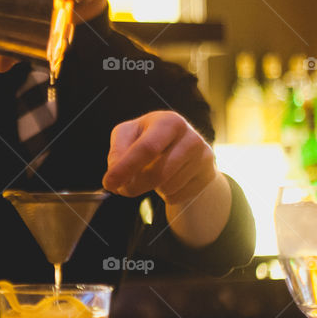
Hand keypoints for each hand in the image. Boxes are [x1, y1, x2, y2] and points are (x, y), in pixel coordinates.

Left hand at [102, 110, 218, 207]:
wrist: (182, 145)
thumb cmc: (147, 137)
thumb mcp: (128, 135)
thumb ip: (118, 152)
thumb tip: (115, 176)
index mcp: (169, 121)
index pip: (147, 148)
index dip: (126, 168)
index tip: (108, 183)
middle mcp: (191, 137)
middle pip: (157, 173)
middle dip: (133, 186)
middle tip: (120, 189)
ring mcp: (204, 157)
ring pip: (167, 187)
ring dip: (149, 189)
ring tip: (149, 174)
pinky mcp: (208, 175)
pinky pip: (178, 196)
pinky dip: (164, 195)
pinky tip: (166, 180)